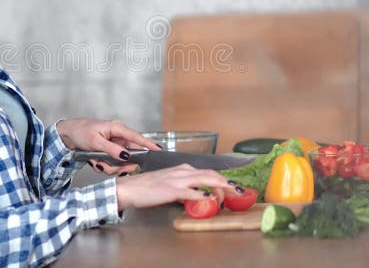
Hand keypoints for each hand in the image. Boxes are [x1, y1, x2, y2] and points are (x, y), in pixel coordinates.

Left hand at [55, 118, 161, 174]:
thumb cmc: (81, 131)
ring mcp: (115, 145)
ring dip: (108, 166)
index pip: (137, 137)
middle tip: (109, 167)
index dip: (149, 145)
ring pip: (120, 162)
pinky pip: (112, 163)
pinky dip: (103, 165)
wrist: (69, 134)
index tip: (159, 151)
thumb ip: (112, 149)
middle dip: (119, 165)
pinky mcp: (110, 151)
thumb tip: (126, 155)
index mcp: (117, 128)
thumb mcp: (95, 142)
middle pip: (130, 155)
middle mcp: (118, 136)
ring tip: (96, 161)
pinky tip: (95, 161)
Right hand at [115, 164, 232, 210]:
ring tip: (230, 195)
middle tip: (239, 192)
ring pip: (205, 179)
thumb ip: (184, 190)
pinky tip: (209, 200)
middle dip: (227, 183)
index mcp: (182, 169)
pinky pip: (191, 192)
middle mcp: (182, 171)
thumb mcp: (169, 186)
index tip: (233, 188)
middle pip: (211, 174)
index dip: (223, 180)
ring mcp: (177, 180)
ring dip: (220, 188)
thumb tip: (196, 197)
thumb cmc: (146, 188)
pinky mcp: (171, 190)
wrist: (129, 189)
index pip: (208, 172)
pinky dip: (202, 195)